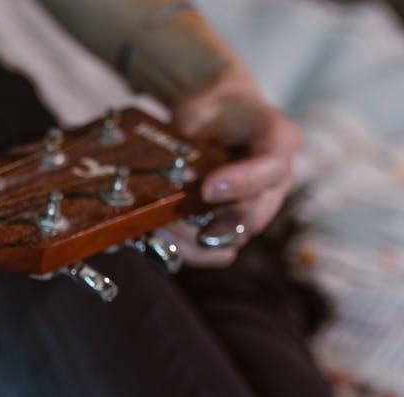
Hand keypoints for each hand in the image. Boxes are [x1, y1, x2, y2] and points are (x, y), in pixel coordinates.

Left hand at [164, 66, 302, 266]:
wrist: (214, 118)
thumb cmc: (212, 109)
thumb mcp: (206, 105)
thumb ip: (197, 135)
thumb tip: (178, 176)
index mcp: (279, 141)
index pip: (270, 168)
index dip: (240, 184)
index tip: (207, 189)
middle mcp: (275, 181)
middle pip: (253, 216)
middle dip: (211, 221)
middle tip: (171, 218)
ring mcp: (257, 206)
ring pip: (233, 240)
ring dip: (193, 242)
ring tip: (160, 229)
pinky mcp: (234, 223)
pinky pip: (215, 248)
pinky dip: (186, 247)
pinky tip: (159, 236)